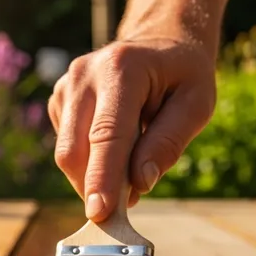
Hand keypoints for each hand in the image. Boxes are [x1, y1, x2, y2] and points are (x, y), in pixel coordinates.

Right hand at [48, 36, 216, 221]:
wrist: (161, 42)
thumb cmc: (182, 75)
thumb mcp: (197, 104)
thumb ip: (169, 142)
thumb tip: (140, 182)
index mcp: (122, 68)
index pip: (106, 135)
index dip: (102, 178)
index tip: (100, 213)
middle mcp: (85, 74)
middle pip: (75, 150)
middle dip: (96, 186)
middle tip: (126, 204)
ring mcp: (66, 86)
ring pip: (68, 153)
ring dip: (95, 175)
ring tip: (130, 163)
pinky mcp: (59, 100)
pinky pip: (68, 147)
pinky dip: (90, 161)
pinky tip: (115, 146)